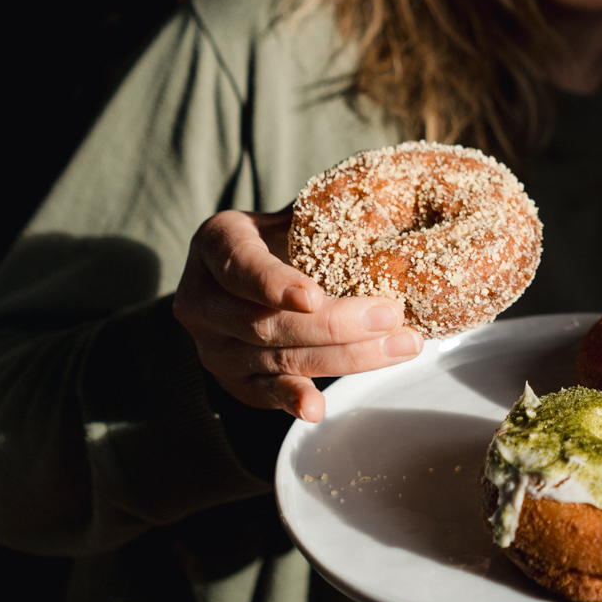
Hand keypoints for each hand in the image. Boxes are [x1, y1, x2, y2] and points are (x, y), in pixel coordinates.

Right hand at [172, 208, 422, 421]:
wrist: (253, 276)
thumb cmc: (285, 238)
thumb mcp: (294, 215)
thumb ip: (326, 211)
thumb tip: (390, 194)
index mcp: (215, 245)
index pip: (240, 267)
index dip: (275, 284)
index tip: (314, 296)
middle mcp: (201, 299)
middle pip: (265, 322)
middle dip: (335, 325)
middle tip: (391, 316)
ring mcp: (212, 346)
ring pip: (276, 359)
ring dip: (344, 358)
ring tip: (400, 347)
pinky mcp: (232, 381)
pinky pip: (264, 393)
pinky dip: (293, 398)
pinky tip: (317, 406)